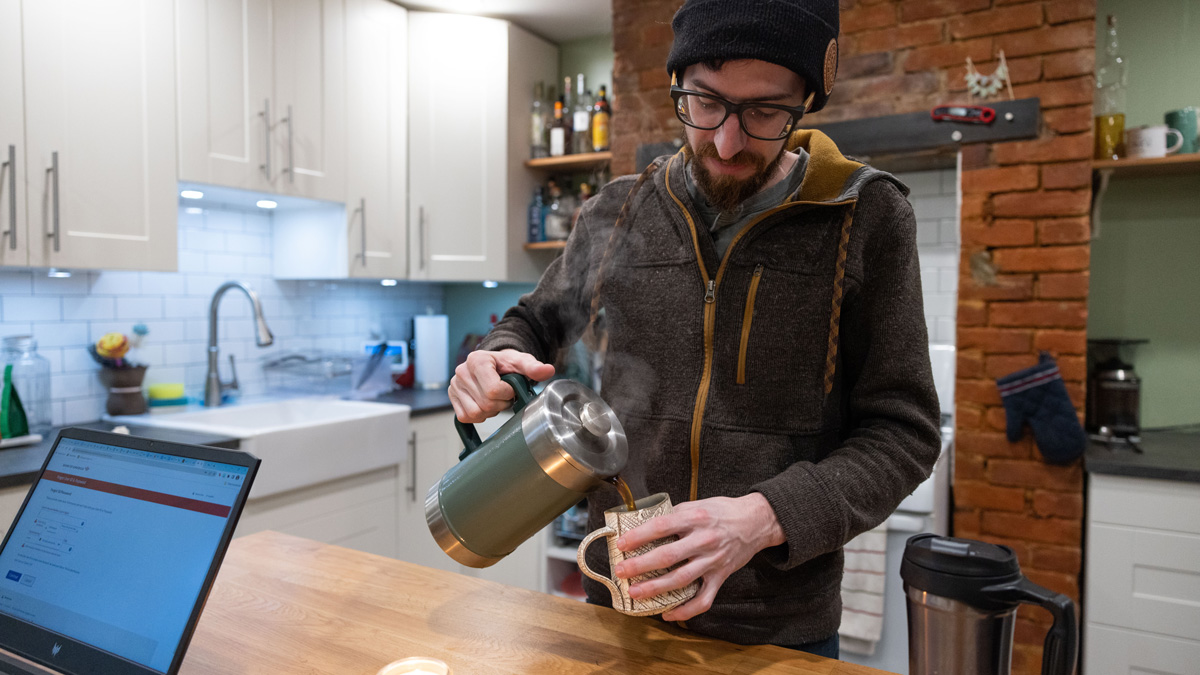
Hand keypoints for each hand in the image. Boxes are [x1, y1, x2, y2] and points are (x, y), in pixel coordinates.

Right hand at [448, 349, 554, 422]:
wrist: (493, 364)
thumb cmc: (506, 364)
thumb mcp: (521, 362)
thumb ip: (533, 367)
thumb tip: (548, 370)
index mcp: (477, 360)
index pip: (493, 390)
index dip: (507, 394)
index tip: (510, 388)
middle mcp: (462, 371)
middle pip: (486, 404)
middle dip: (500, 403)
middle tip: (504, 395)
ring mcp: (455, 386)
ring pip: (475, 413)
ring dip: (489, 411)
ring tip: (494, 399)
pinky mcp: (452, 398)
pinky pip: (465, 417)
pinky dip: (478, 416)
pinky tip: (484, 404)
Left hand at [612, 493, 784, 621]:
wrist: (755, 521)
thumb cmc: (722, 511)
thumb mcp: (697, 505)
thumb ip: (674, 515)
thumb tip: (645, 525)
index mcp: (694, 518)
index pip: (660, 527)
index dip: (638, 536)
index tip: (621, 544)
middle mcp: (703, 540)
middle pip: (667, 556)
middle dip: (640, 565)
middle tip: (621, 571)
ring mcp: (712, 561)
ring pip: (681, 579)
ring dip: (655, 588)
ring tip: (636, 593)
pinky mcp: (720, 576)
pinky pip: (703, 599)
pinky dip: (685, 610)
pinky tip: (668, 613)